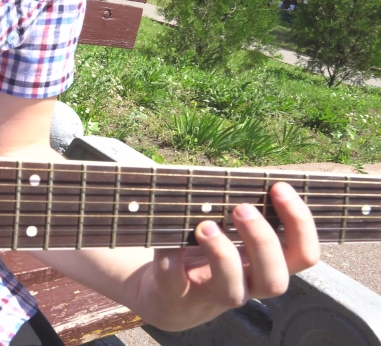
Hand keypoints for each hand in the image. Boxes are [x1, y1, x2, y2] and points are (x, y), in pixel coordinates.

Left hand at [132, 182, 318, 330]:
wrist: (168, 294)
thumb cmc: (208, 252)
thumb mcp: (232, 231)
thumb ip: (244, 208)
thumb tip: (248, 173)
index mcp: (268, 266)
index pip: (304, 255)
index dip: (300, 223)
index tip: (279, 187)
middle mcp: (248, 286)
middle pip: (275, 278)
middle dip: (262, 240)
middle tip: (241, 208)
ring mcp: (212, 297)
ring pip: (232, 290)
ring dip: (222, 254)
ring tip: (205, 226)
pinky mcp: (177, 298)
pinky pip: (175, 284)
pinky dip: (170, 259)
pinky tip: (167, 240)